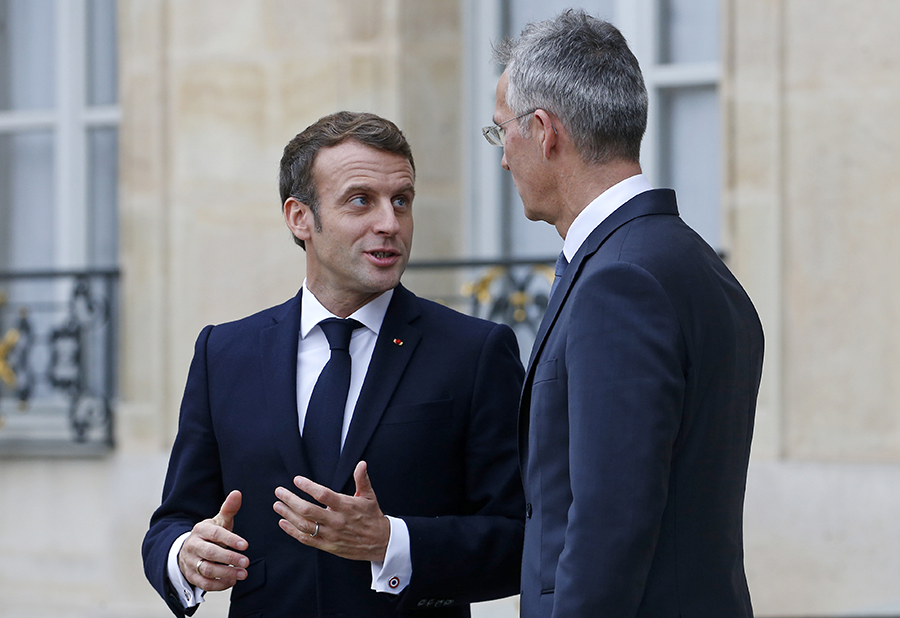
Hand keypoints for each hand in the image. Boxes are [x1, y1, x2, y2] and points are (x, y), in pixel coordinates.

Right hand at [179, 490, 249, 590]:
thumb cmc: (209, 534)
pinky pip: (203, 583)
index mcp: (201, 529)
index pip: (215, 534)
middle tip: (246, 562)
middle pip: (210, 552)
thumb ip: (229, 509)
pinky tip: (232, 581)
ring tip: (243, 574)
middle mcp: (193, 545)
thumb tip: (237, 493)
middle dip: (229, 558)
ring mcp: (190, 561)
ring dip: (226, 573)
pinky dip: (218, 584)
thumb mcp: (218, 521)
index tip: (245, 545)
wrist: (188, 549)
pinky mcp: (191, 576)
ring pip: (206, 569)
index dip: (230, 539)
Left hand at [273, 461, 390, 561]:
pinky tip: (283, 523)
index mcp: (346, 506)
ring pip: (304, 525)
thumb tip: (361, 463)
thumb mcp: (369, 496)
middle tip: (279, 491)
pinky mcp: (328, 546)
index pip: (323, 495)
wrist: (380, 542)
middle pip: (308, 511)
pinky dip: (292, 531)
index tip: (297, 480)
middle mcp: (336, 521)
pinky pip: (306, 540)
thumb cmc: (373, 517)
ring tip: (278, 505)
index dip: (308, 487)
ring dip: (288, 514)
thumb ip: (362, 479)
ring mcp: (331, 535)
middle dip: (291, 500)